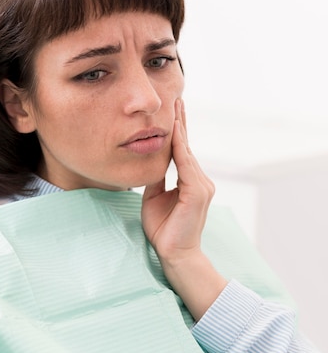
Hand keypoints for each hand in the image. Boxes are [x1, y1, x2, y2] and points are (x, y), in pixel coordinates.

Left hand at [142, 99, 226, 319]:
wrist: (174, 254)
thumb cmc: (164, 229)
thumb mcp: (155, 197)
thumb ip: (157, 179)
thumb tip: (150, 161)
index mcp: (190, 182)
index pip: (183, 152)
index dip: (178, 131)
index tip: (173, 112)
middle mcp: (200, 180)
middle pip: (188, 146)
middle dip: (182, 122)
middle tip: (177, 99)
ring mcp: (202, 186)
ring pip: (188, 152)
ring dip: (181, 129)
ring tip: (176, 108)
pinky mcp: (198, 192)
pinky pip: (186, 165)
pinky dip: (180, 148)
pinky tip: (175, 133)